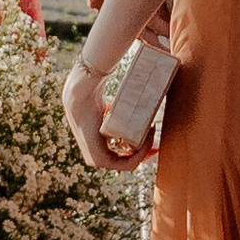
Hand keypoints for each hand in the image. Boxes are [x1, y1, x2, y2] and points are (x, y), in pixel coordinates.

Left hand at [63, 55, 149, 173]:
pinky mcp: (99, 161)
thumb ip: (127, 106)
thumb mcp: (116, 108)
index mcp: (100, 146)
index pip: (127, 154)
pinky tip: (146, 139)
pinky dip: (141, 154)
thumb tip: (146, 75)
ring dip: (146, 149)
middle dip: (149, 151)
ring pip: (132, 162)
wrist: (81, 97)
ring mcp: (96, 161)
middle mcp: (97, 157)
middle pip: (132, 159)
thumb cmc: (96, 97)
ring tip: (151, 130)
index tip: (155, 132)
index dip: (145, 147)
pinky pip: (127, 165)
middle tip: (158, 136)